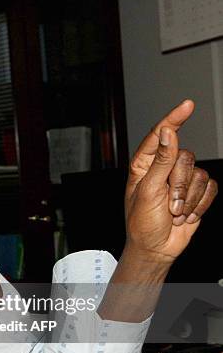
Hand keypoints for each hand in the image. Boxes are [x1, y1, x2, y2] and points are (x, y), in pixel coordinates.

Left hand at [125, 100, 217, 263]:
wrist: (156, 248)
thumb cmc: (142, 222)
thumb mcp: (148, 190)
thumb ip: (161, 160)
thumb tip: (168, 131)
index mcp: (144, 165)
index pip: (160, 136)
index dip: (174, 119)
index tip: (187, 104)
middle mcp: (163, 168)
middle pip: (185, 157)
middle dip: (179, 185)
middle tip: (168, 205)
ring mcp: (181, 180)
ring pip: (199, 173)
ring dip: (188, 198)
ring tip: (174, 213)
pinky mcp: (196, 192)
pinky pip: (210, 187)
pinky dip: (200, 204)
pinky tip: (186, 216)